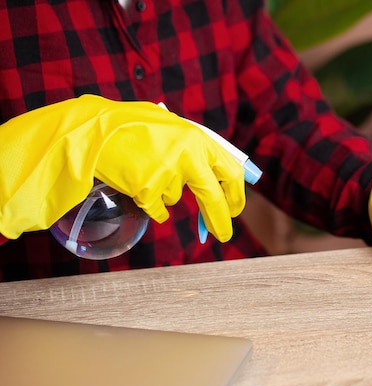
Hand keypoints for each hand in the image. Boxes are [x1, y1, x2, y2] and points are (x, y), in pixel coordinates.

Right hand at [0, 94, 244, 241]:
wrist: (95, 130)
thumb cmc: (134, 126)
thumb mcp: (173, 128)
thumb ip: (197, 149)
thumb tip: (219, 178)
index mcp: (199, 139)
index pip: (231, 172)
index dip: (236, 194)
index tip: (235, 209)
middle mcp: (188, 156)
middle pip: (213, 197)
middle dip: (219, 219)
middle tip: (222, 234)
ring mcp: (168, 174)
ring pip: (175, 199)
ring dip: (164, 192)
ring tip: (145, 168)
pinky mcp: (148, 190)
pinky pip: (157, 208)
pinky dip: (150, 202)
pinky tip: (136, 181)